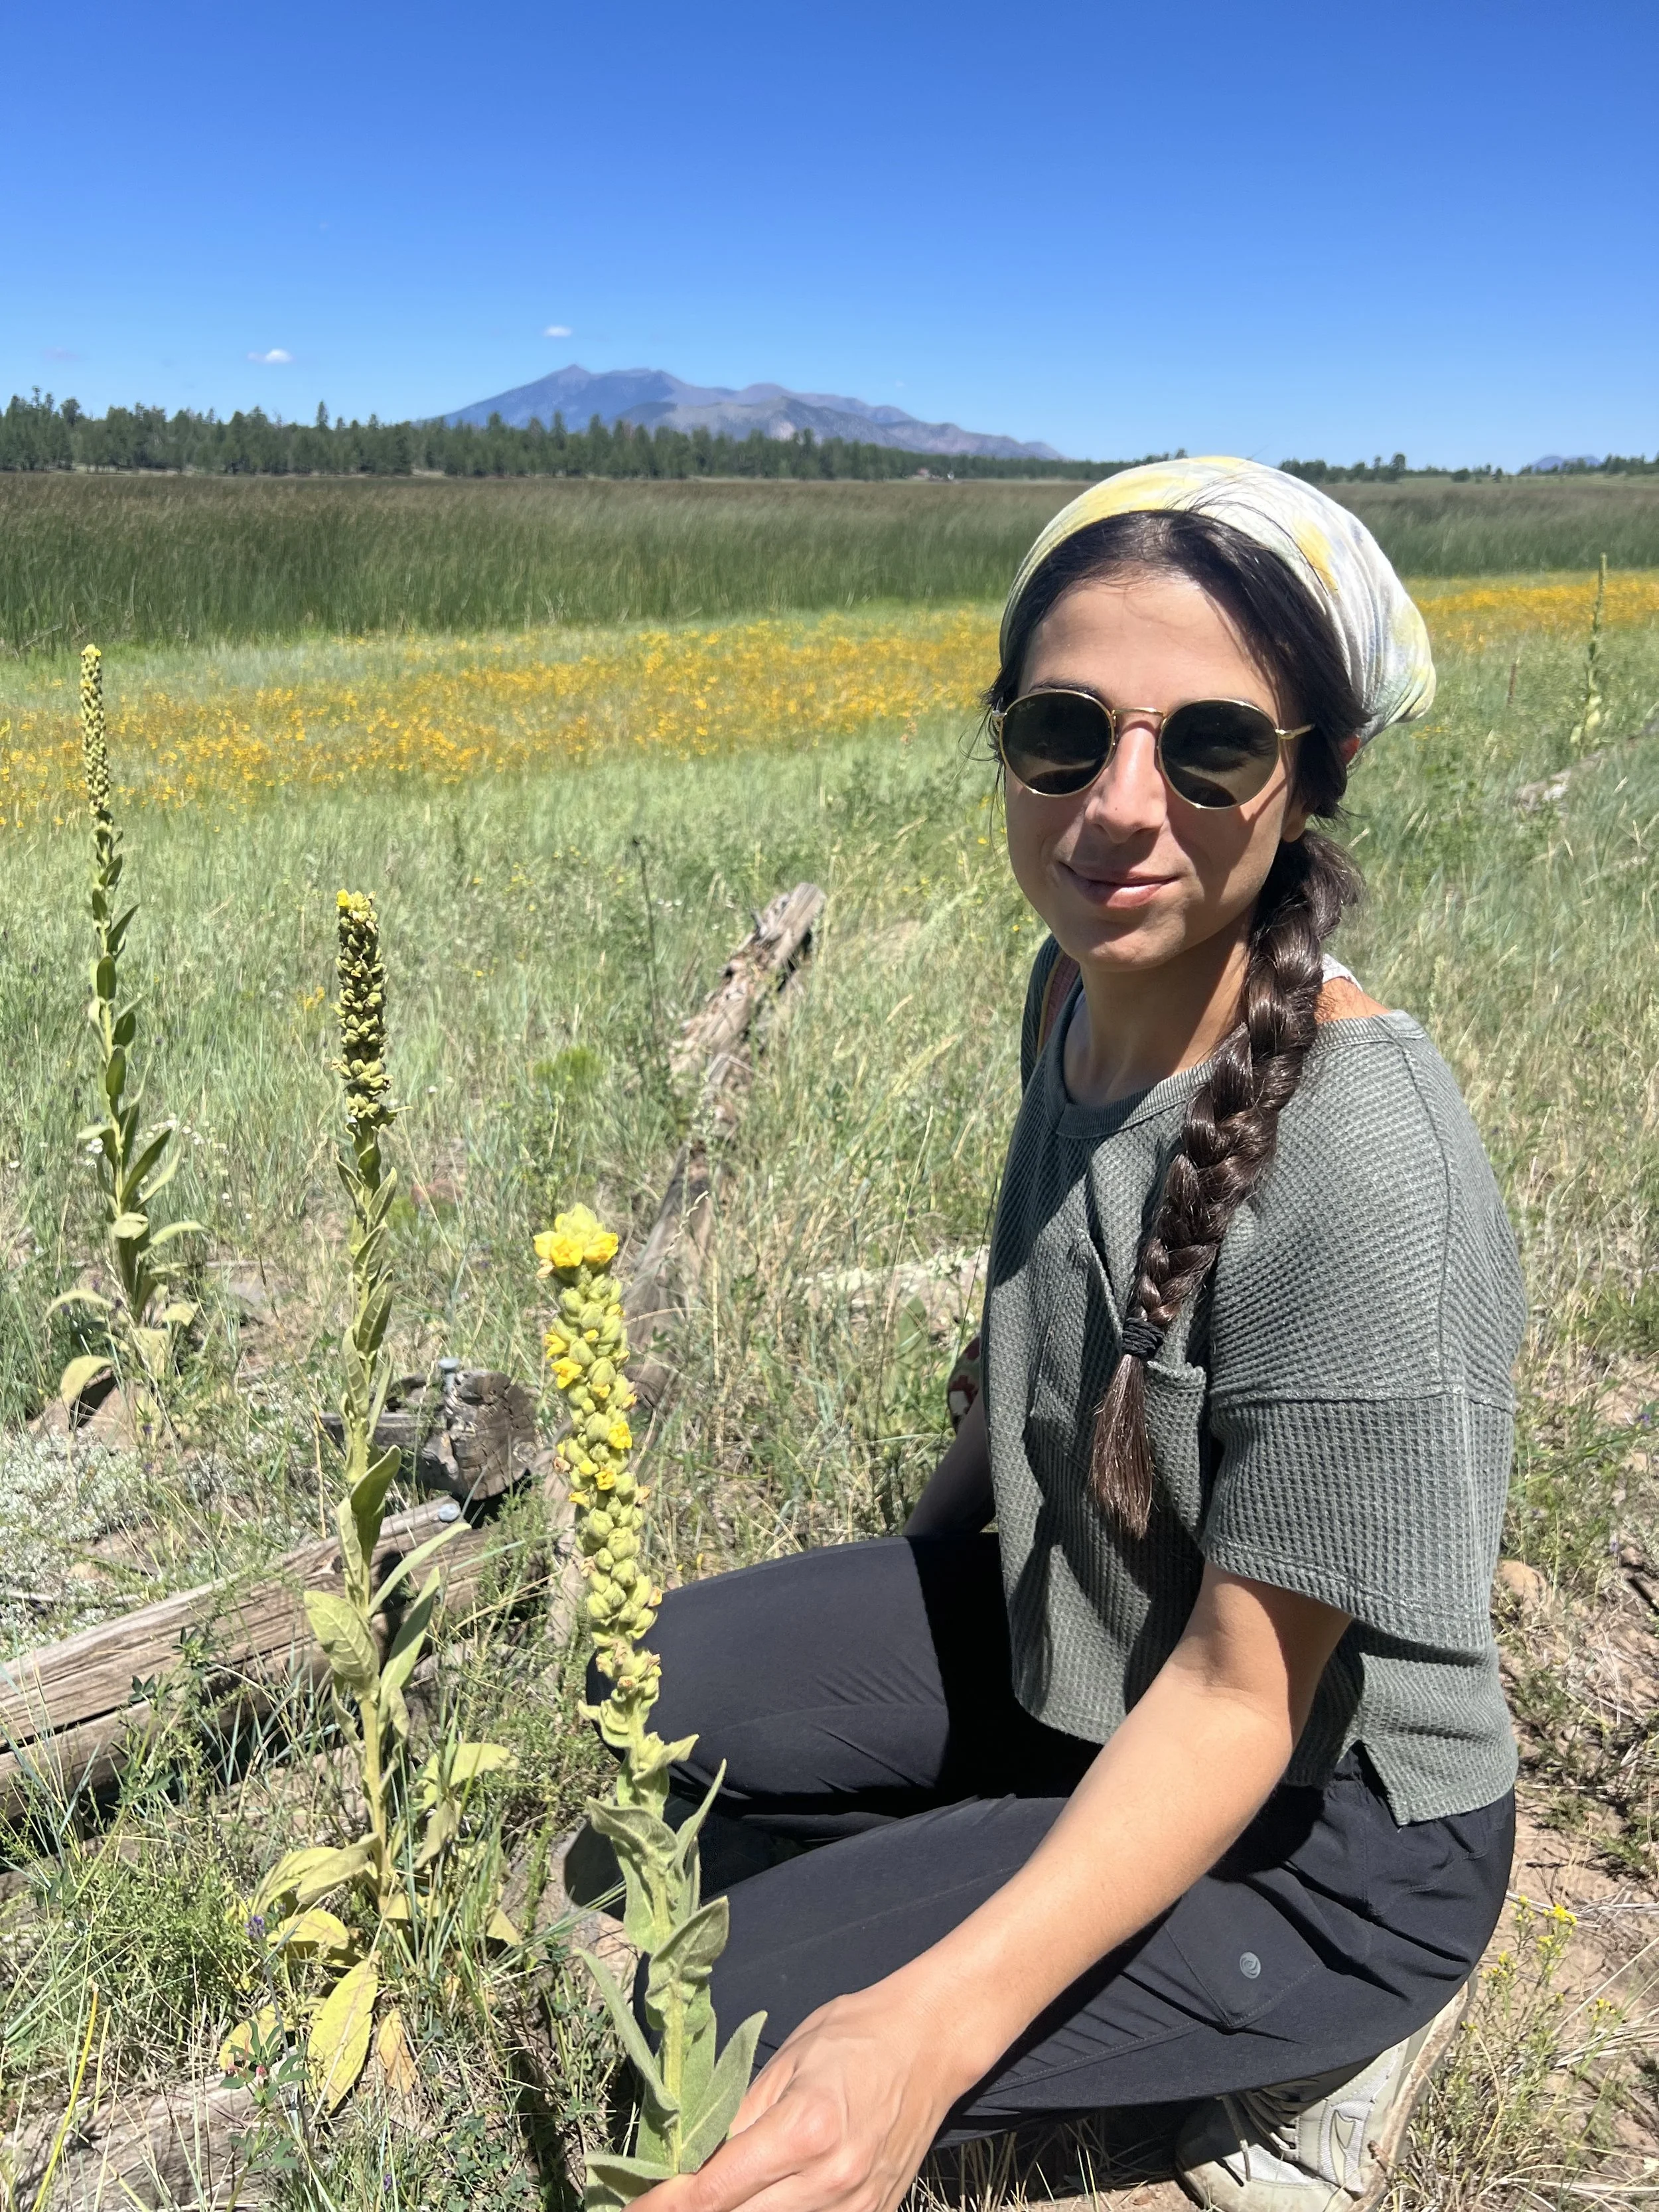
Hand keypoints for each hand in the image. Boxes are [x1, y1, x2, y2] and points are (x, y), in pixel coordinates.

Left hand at [633, 1977, 961, 2211]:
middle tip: (661, 2209)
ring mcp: (856, 2208)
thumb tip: (688, 2166)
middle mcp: (831, 2180)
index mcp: (804, 2129)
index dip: (666, 2209)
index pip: (715, 2192)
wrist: (930, 2044)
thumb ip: (737, 2120)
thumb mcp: (786, 2062)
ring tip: (711, 2199)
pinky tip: (764, 2198)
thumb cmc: (854, 2036)